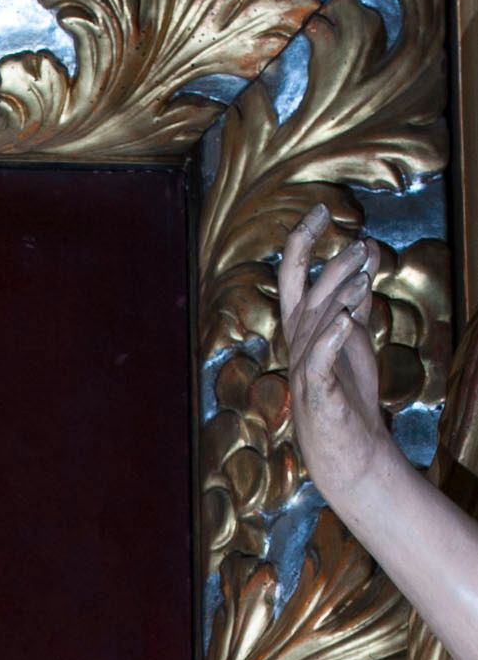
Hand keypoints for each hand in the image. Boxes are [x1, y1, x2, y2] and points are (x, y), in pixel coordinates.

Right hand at [278, 203, 392, 510]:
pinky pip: (320, 362)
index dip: (302, 242)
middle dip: (323, 265)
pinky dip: (332, 340)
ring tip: (363, 269)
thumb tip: (366, 249)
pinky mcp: (318, 395)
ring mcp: (305, 370)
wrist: (349, 449)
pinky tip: (347, 319)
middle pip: (305, 295)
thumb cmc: (349, 394)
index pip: (294, 277)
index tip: (320, 210)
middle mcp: (298, 345)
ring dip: (339, 293)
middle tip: (354, 241)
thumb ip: (355, 293)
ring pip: (316, 322)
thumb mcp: (354, 333)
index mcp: (303, 329)